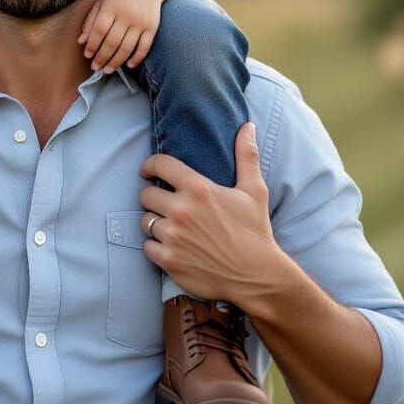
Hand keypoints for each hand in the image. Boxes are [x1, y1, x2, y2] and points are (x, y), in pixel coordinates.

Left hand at [78, 0, 164, 73]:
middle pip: (112, 42)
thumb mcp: (102, 1)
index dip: (92, 45)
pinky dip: (136, 58)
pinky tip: (128, 65)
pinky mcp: (152, 27)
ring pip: (127, 48)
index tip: (87, 55)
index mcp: (111, 7)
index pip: (99, 30)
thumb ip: (90, 20)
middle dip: (102, 58)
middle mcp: (126, 15)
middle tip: (96, 68)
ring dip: (116, 62)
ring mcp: (140, 22)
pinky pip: (144, 47)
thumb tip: (81, 42)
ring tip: (108, 70)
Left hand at [140, 123, 282, 311]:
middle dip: (153, 196)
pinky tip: (170, 246)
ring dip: (154, 222)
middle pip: (146, 194)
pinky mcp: (169, 260)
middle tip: (163, 202)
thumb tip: (247, 125)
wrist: (257, 277)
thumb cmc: (255, 231)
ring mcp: (173, 237)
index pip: (159, 165)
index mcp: (199, 188)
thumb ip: (246, 155)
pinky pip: (147, 247)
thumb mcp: (254, 190)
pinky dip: (155, 246)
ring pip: (145, 221)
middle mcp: (181, 210)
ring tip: (169, 225)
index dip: (150, 165)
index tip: (148, 170)